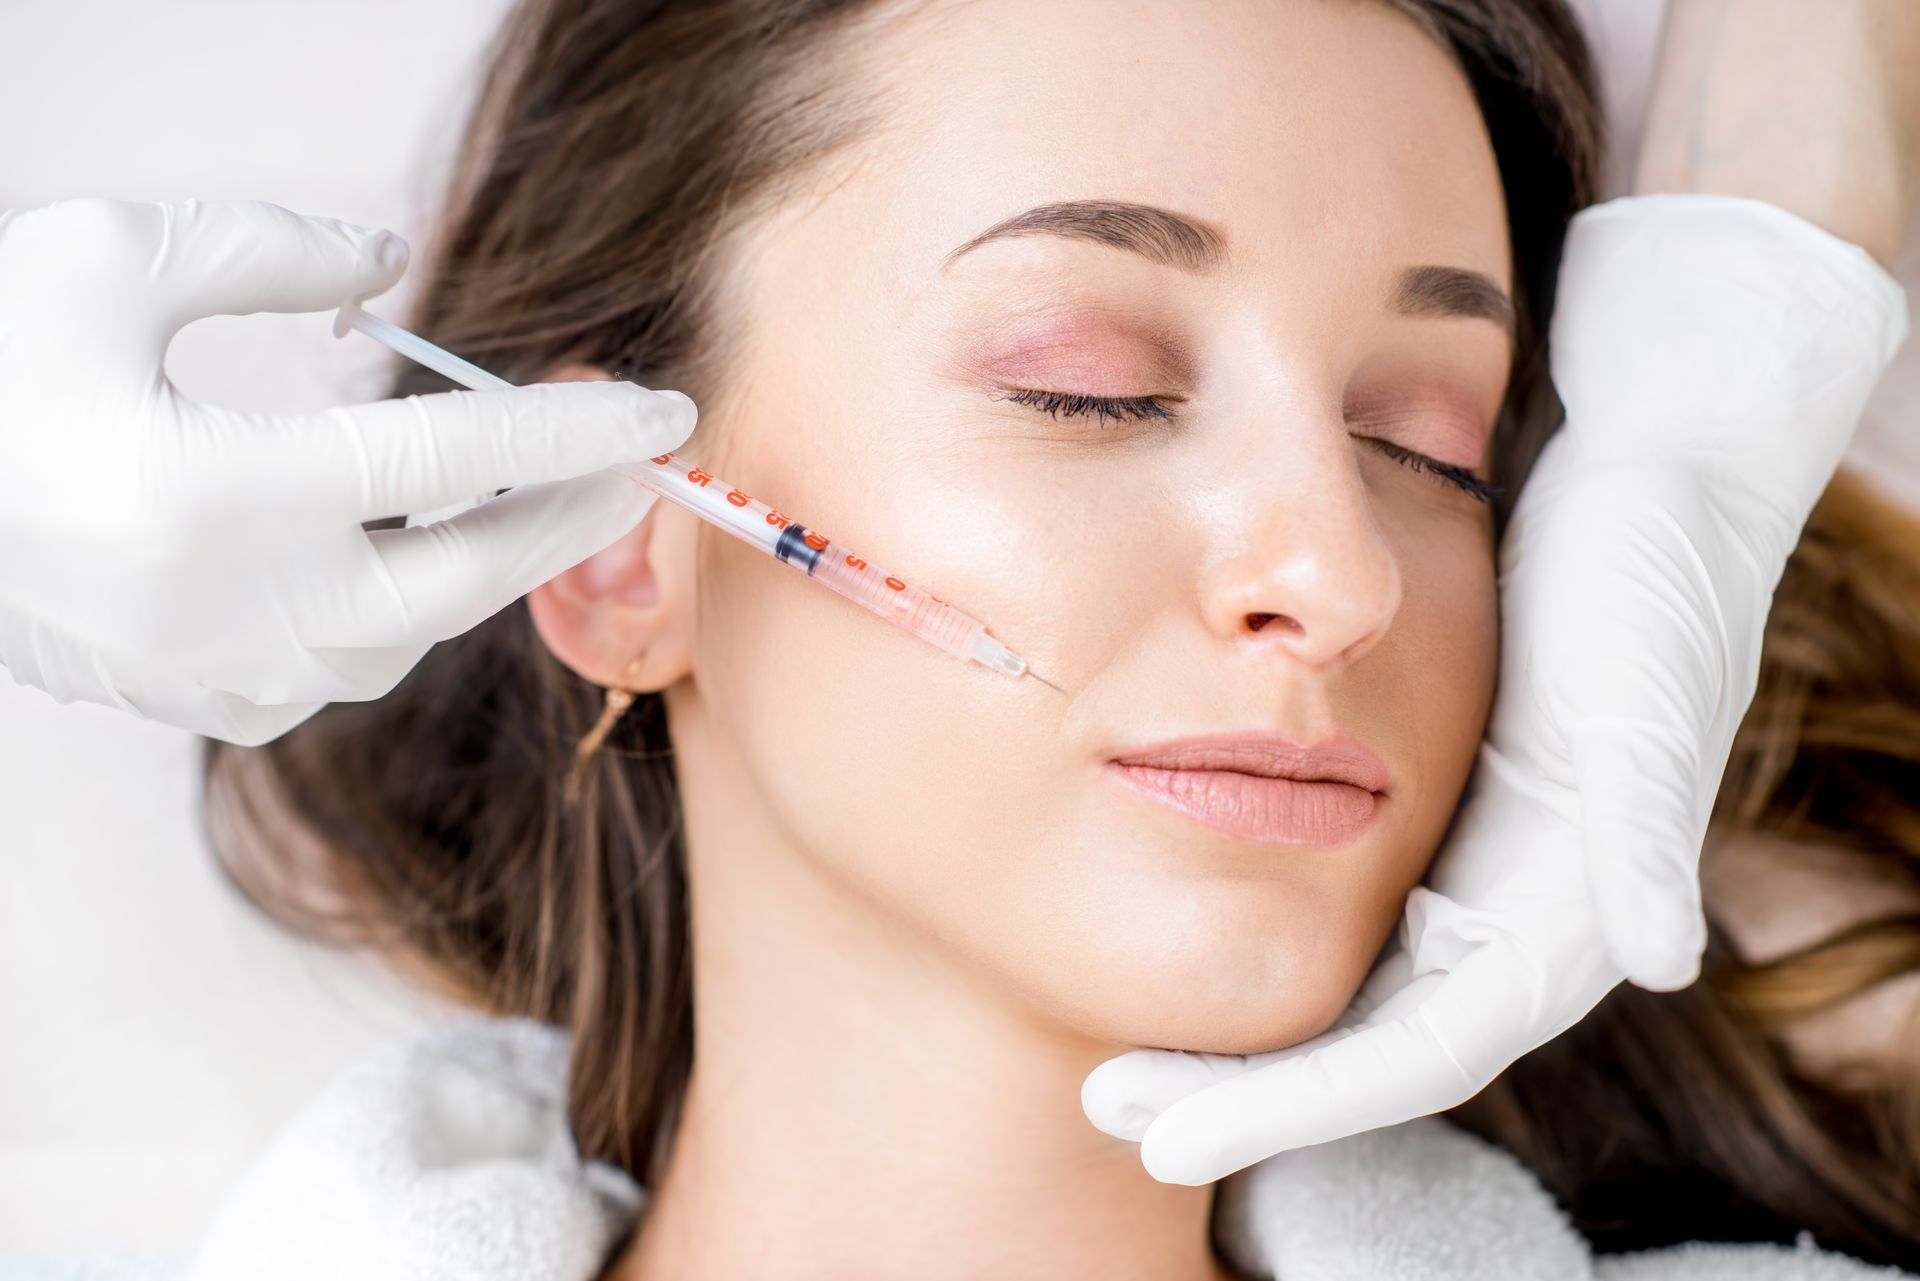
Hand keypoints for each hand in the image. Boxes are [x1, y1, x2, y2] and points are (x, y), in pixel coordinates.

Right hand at [0, 198, 695, 744]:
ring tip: (542, 500)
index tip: (663, 413)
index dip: (572, 432)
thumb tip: (387, 263)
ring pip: (417, 633)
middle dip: (571, 523)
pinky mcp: (205, 703)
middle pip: (469, 579)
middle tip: (641, 470)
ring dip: (489, 567)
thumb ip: (267, 251)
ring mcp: (223, 674)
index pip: (454, 460)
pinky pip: (350, 667)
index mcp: (221, 496)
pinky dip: (403, 608)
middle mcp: (240, 610)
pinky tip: (418, 550)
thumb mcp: (106, 258)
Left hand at [1081, 194, 1908, 1183]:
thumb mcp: (1644, 686)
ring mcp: (1468, 870)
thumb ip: (1643, 821)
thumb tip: (1659, 955)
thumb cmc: (1651, 572)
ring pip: (1342, 999)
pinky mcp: (1432, 819)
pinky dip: (1260, 950)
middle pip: (1363, 1048)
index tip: (1176, 1136)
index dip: (1300, 1105)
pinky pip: (1337, 920)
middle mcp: (1512, 912)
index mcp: (1563, 908)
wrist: (1644, 483)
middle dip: (1246, 1097)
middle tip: (1113, 1109)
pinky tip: (1177, 950)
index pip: (1419, 1051)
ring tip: (1120, 1066)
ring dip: (1242, 1046)